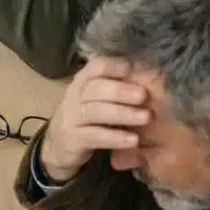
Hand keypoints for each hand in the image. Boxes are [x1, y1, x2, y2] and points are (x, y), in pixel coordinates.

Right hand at [38, 57, 150, 181]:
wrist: (58, 144)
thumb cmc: (87, 115)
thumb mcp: (97, 96)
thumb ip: (116, 84)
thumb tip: (151, 71)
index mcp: (84, 80)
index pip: (96, 66)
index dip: (114, 66)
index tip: (134, 68)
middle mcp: (75, 95)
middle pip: (95, 88)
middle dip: (121, 91)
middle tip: (143, 95)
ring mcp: (71, 117)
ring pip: (96, 111)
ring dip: (122, 113)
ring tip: (145, 117)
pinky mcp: (73, 139)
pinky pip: (95, 136)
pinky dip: (115, 137)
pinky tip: (133, 140)